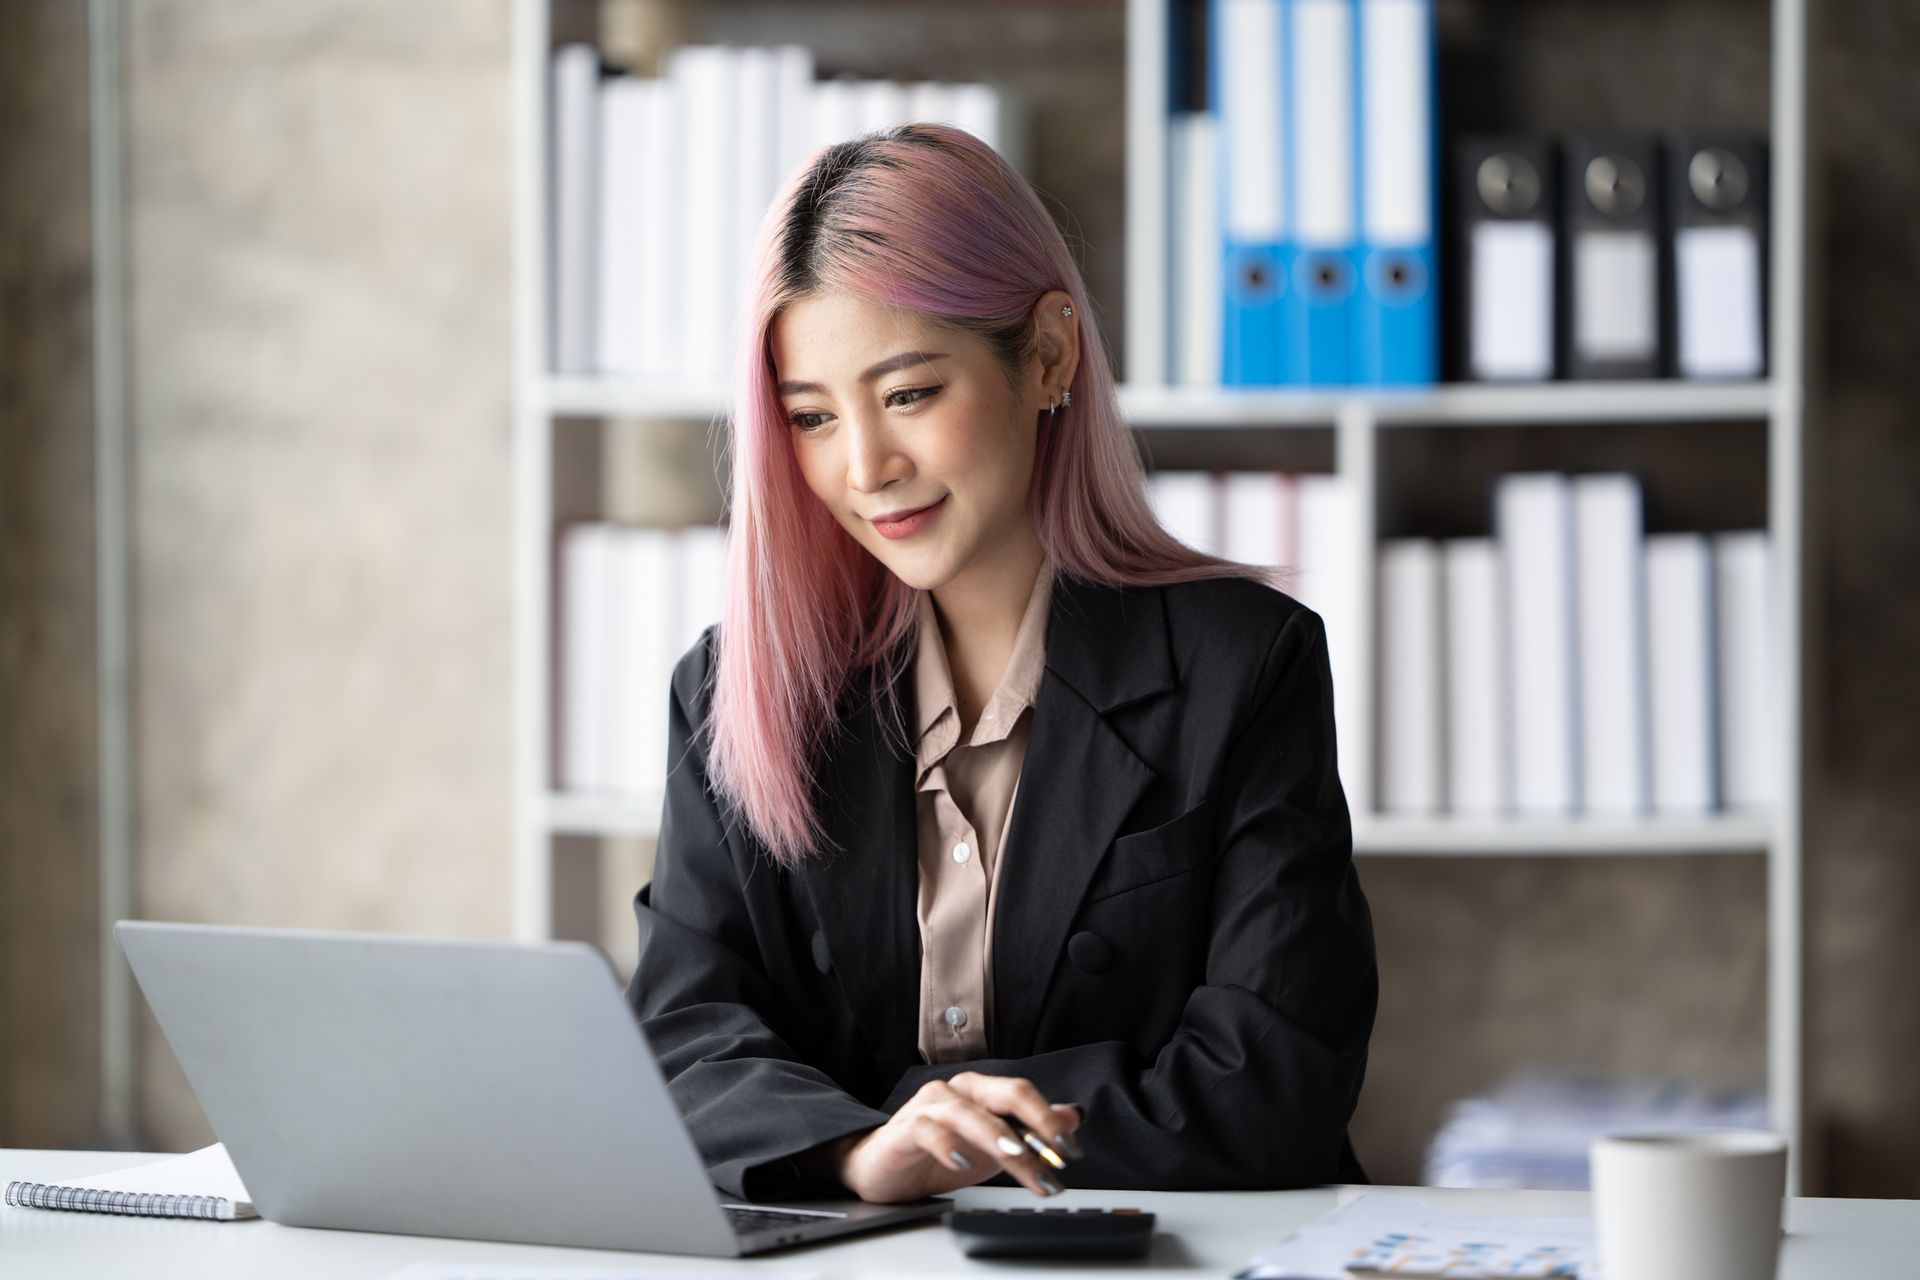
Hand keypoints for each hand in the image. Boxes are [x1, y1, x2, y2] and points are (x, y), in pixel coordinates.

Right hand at [836, 1072, 1083, 1203]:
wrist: (883, 1169)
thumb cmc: (937, 1155)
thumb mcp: (993, 1149)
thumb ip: (1031, 1131)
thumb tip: (1072, 1116)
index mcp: (980, 1091)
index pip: (1022, 1094)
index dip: (1050, 1119)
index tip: (1071, 1151)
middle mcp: (957, 1090)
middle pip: (1004, 1094)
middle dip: (1035, 1123)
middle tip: (1055, 1153)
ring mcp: (930, 1106)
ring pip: (970, 1114)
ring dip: (997, 1137)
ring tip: (1017, 1158)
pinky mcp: (906, 1128)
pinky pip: (929, 1131)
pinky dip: (949, 1145)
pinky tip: (963, 1163)